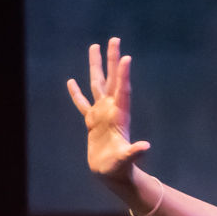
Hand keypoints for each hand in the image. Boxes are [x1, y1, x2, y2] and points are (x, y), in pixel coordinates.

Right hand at [67, 38, 149, 181]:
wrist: (112, 176)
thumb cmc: (120, 169)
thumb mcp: (126, 160)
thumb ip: (134, 153)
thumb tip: (145, 147)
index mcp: (120, 117)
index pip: (123, 91)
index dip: (124, 74)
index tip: (126, 56)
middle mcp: (111, 111)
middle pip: (112, 80)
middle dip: (112, 60)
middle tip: (114, 39)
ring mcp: (101, 115)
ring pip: (97, 85)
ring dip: (96, 67)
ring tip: (94, 47)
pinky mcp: (92, 122)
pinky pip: (82, 104)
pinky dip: (77, 93)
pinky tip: (71, 81)